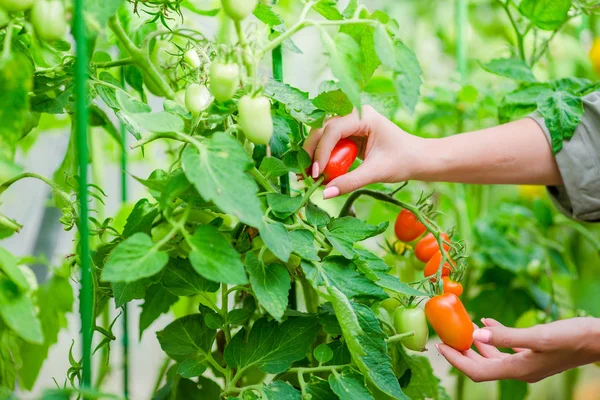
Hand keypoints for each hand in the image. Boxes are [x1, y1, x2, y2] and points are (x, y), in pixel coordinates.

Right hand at [303, 106, 423, 197]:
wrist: (418, 159)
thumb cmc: (403, 161)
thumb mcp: (376, 172)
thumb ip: (350, 182)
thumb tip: (324, 194)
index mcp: (363, 115)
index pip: (333, 130)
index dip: (321, 151)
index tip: (316, 173)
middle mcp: (354, 115)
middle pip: (322, 129)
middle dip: (313, 152)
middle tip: (305, 175)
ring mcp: (351, 124)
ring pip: (323, 136)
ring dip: (315, 155)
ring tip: (308, 176)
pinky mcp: (349, 135)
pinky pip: (330, 144)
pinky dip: (323, 158)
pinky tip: (318, 173)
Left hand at [436, 317, 599, 382]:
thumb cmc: (573, 337)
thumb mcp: (539, 336)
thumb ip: (507, 337)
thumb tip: (477, 335)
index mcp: (518, 370)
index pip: (478, 372)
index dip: (456, 360)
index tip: (440, 346)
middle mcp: (520, 370)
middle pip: (482, 366)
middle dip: (462, 352)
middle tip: (445, 335)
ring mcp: (528, 363)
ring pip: (493, 357)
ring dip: (476, 344)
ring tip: (462, 327)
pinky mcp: (534, 354)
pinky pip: (507, 349)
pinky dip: (494, 338)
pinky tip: (487, 323)